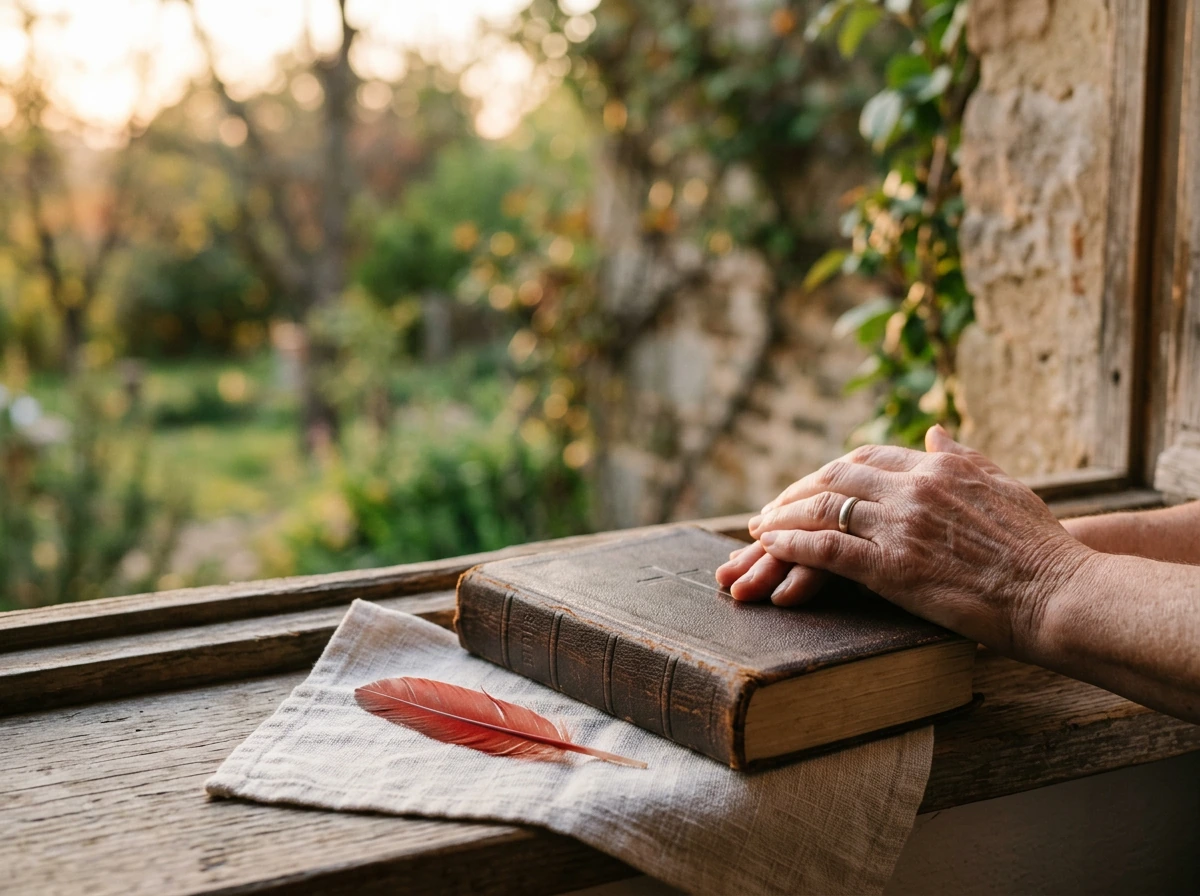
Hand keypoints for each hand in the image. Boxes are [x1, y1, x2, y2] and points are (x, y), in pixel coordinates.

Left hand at [737, 425, 1095, 657]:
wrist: (1059, 593)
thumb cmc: (1040, 547)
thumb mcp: (1003, 485)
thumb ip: (962, 456)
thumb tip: (933, 431)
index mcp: (938, 467)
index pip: (866, 456)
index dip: (831, 470)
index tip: (809, 485)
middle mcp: (913, 489)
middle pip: (834, 476)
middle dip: (795, 491)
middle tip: (770, 508)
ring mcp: (899, 527)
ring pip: (823, 509)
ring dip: (783, 517)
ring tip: (758, 529)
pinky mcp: (891, 568)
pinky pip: (826, 549)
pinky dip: (792, 545)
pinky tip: (770, 548)